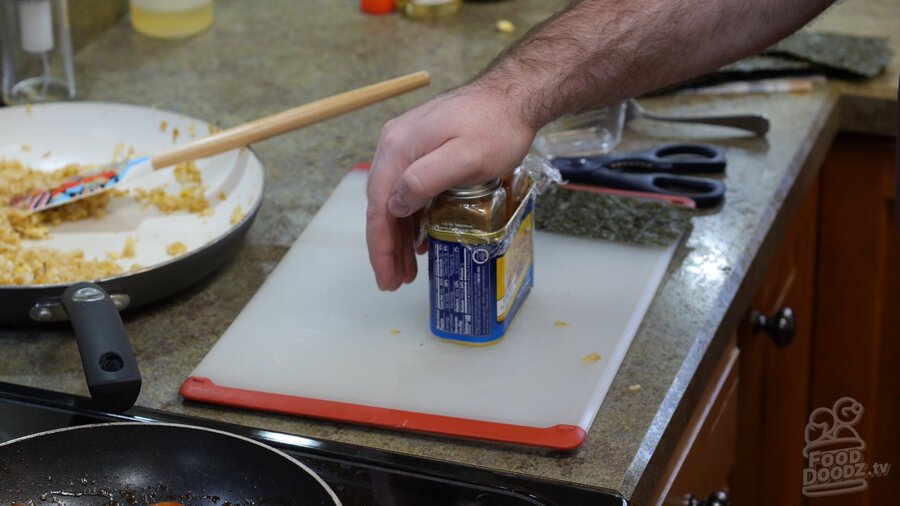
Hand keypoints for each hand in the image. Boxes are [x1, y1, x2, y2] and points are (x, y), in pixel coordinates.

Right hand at [366, 83, 535, 289]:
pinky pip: (410, 189)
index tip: (386, 278)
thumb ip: (425, 179)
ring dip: (399, 236)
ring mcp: (409, 145)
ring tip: (407, 270)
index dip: (380, 247)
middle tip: (395, 282)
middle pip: (383, 205)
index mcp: (398, 148)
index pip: (379, 207)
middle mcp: (395, 145)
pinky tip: (420, 238)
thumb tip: (394, 205)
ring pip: (396, 200)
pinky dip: (412, 218)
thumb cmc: (496, 128)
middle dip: (387, 248)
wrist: (515, 95)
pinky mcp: (424, 148)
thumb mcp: (465, 158)